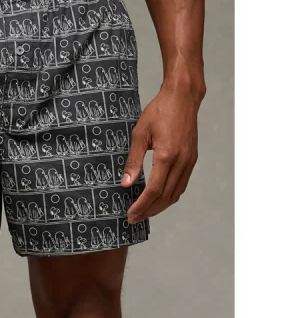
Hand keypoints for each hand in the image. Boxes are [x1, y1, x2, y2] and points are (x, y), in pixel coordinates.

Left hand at [121, 84, 201, 223]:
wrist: (182, 98)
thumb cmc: (159, 112)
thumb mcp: (139, 134)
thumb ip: (133, 161)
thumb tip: (126, 184)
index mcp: (166, 156)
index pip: (153, 190)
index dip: (141, 205)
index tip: (130, 214)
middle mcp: (181, 162)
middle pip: (165, 196)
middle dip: (149, 210)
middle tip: (134, 219)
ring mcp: (189, 161)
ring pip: (175, 193)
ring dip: (160, 206)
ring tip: (145, 212)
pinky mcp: (192, 159)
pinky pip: (181, 184)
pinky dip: (170, 196)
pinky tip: (159, 198)